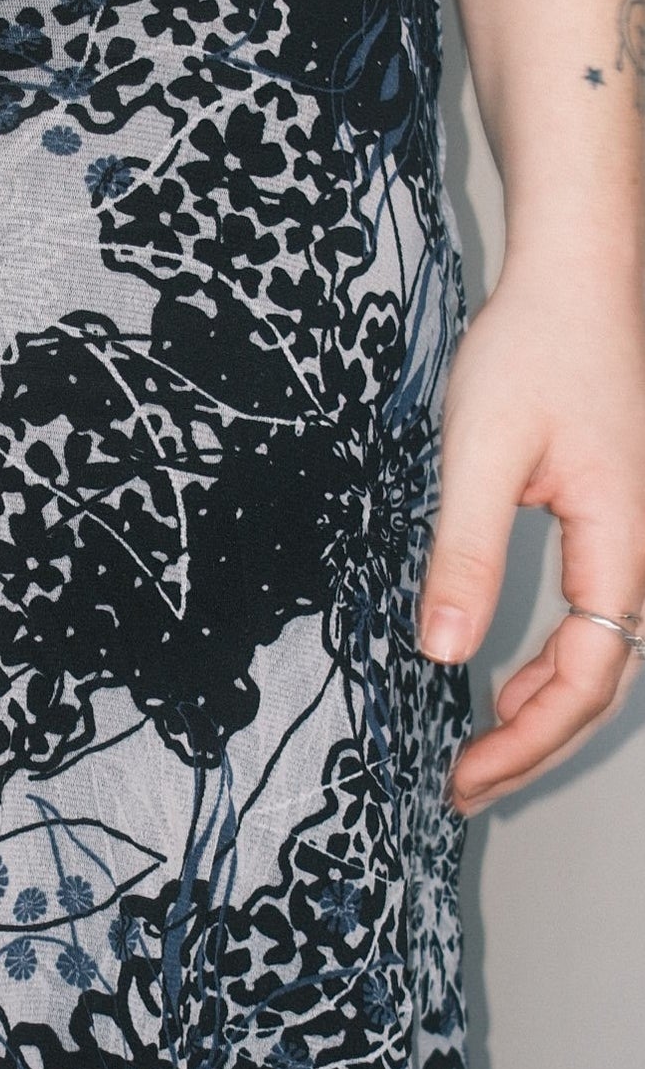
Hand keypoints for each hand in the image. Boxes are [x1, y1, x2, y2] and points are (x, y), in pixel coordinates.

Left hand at [419, 254, 644, 814]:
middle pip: (600, 682)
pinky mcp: (613, 525)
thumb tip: (444, 651)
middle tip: (464, 791)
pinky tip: (503, 684)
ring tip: (477, 756)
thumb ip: (465, 553)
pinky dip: (550, 667)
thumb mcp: (479, 450)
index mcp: (622, 541)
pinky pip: (595, 619)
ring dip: (541, 713)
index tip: (464, 775)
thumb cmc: (534, 347)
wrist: (576, 278)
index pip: (586, 675)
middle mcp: (642, 550)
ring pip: (601, 655)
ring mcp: (633, 539)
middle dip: (532, 747)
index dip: (526, 740)